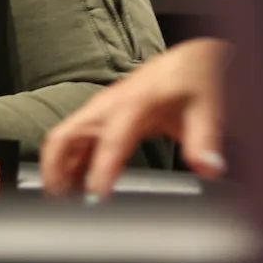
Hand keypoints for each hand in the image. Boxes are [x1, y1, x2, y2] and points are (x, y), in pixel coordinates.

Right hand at [39, 38, 229, 199]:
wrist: (186, 61)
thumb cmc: (191, 81)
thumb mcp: (205, 110)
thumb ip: (205, 141)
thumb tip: (207, 167)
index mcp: (133, 104)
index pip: (111, 140)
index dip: (101, 169)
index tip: (97, 195)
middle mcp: (107, 106)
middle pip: (65, 136)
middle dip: (55, 169)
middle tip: (60, 202)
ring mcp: (99, 111)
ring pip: (63, 139)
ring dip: (57, 167)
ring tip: (62, 199)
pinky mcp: (99, 117)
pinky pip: (73, 140)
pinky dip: (67, 162)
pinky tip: (74, 183)